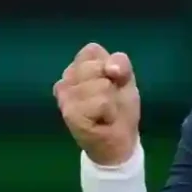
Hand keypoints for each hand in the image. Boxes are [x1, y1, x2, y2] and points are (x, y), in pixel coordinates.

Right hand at [53, 43, 140, 165]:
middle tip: (108, 99)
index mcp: (78, 68)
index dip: (108, 63)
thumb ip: (122, 64)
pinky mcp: (71, 113)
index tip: (112, 80)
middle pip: (94, 66)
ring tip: (105, 112)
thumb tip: (111, 68)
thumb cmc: (120, 108)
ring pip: (100, 85)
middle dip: (110, 83)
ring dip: (111, 100)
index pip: (91, 50)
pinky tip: (102, 120)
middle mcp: (66, 80)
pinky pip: (101, 102)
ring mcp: (65, 97)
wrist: (119, 141)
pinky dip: (109, 112)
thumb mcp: (126, 80)